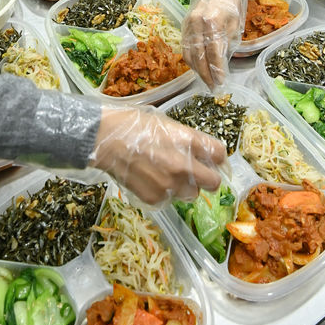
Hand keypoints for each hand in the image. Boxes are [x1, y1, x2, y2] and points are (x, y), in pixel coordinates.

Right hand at [89, 105, 225, 204]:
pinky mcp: (155, 198)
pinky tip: (151, 180)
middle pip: (214, 182)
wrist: (104, 139)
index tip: (212, 159)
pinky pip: (169, 200)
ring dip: (185, 187)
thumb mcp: (166, 124)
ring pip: (192, 194)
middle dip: (207, 178)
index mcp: (188, 141)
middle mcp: (184, 165)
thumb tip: (203, 153)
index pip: (220, 154)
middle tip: (196, 173)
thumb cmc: (134, 125)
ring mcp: (169, 185)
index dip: (217, 157)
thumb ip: (188, 140)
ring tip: (167, 175)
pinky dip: (164, 193)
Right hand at [182, 0, 245, 89]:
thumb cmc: (230, 3)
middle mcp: (196, 24)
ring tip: (206, 81)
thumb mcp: (235, 23)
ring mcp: (187, 25)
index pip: (213, 52)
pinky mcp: (184, 26)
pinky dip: (191, 60)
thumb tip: (222, 62)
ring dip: (197, 70)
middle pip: (198, 56)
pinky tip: (198, 68)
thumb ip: (227, 42)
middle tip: (213, 87)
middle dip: (206, 74)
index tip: (221, 82)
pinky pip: (185, 47)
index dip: (217, 69)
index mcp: (211, 21)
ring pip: (188, 54)